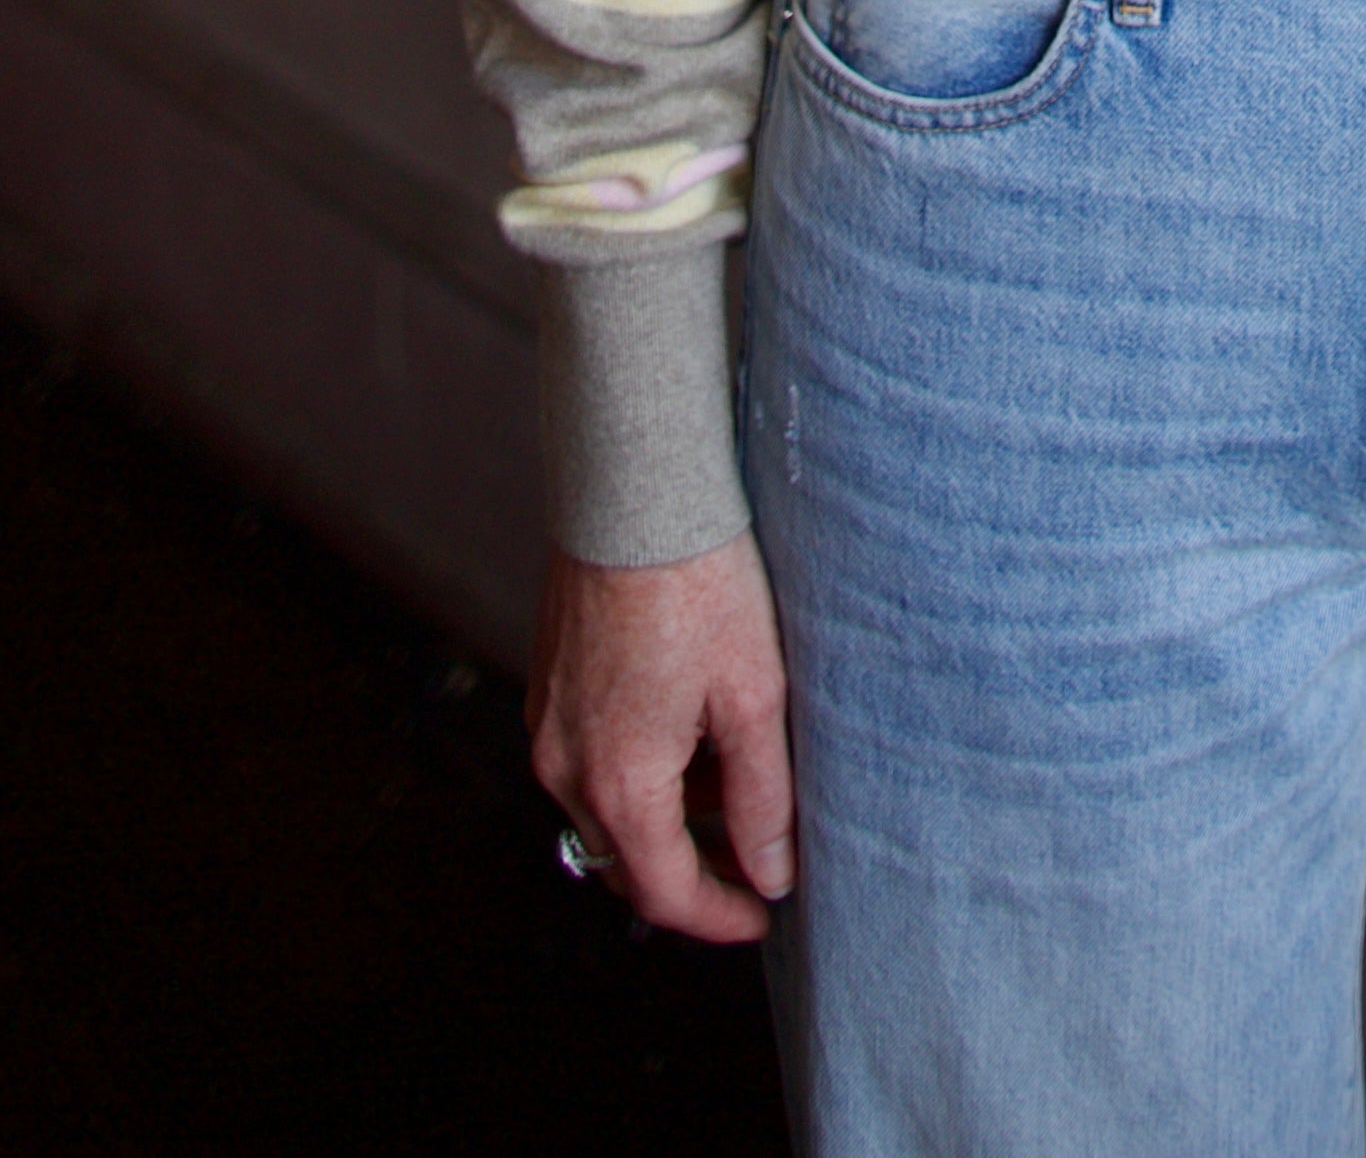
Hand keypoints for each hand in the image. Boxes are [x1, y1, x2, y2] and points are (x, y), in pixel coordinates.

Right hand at [527, 528, 796, 941]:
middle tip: (756, 862)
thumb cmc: (701, 585)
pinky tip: (691, 739)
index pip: (663, 891)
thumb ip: (761, 796)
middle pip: (625, 861)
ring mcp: (548, 724)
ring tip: (735, 789)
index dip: (718, 917)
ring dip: (666, 822)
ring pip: (605, 812)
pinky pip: (588, 762)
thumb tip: (772, 871)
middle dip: (691, 875)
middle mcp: (565, 766)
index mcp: (618, 782)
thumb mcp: (754, 696)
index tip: (764, 916)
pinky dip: (638, 775)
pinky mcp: (549, 686)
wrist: (635, 493)